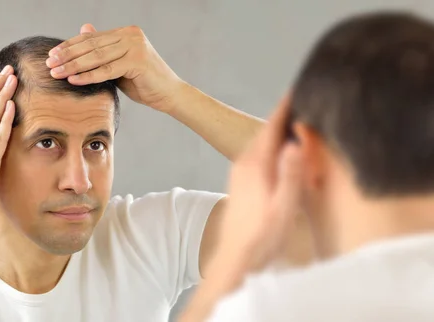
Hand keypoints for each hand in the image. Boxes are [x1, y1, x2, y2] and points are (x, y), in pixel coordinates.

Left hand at [45, 23, 183, 111]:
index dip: (70, 46)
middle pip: (91, 45)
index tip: (52, 55)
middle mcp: (130, 35)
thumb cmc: (143, 82)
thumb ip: (102, 51)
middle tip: (49, 64)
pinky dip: (88, 75)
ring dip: (73, 65)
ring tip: (56, 73)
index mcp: (126, 32)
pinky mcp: (137, 61)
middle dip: (67, 55)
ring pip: (96, 56)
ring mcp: (135, 46)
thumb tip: (82, 30)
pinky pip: (106, 69)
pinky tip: (73, 80)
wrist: (169, 95)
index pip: (91, 38)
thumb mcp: (118, 65)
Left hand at [179, 97, 304, 321]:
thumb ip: (290, 174)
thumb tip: (295, 142)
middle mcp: (244, 163)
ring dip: (277, 130)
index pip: (272, 126)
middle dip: (283, 114)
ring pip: (261, 142)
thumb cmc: (263, 235)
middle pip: (266, 131)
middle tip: (302, 98)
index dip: (286, 106)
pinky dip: (271, 145)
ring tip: (296, 118)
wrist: (236, 256)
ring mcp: (240, 172)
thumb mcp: (283, 206)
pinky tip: (282, 151)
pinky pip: (258, 154)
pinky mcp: (241, 182)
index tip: (298, 86)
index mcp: (255, 164)